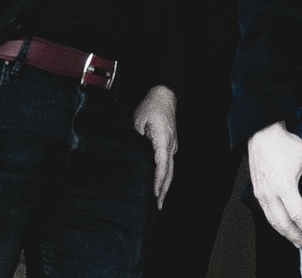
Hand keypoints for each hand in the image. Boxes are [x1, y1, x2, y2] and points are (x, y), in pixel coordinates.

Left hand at [133, 85, 176, 209]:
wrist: (164, 94)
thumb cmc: (151, 106)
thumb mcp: (137, 122)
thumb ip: (135, 141)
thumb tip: (129, 158)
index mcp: (163, 139)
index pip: (162, 164)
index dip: (158, 180)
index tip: (155, 194)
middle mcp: (171, 144)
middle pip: (170, 171)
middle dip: (164, 189)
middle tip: (158, 206)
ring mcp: (173, 144)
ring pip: (171, 169)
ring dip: (166, 185)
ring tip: (160, 201)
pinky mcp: (171, 144)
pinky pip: (169, 163)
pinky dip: (165, 176)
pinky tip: (160, 184)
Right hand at [248, 121, 301, 250]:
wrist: (262, 135)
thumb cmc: (285, 144)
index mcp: (284, 185)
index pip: (297, 214)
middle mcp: (270, 193)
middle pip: (284, 224)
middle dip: (298, 238)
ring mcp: (262, 195)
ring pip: (274, 223)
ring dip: (287, 235)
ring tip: (299, 243)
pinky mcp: (257, 193)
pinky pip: (267, 215)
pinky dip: (277, 226)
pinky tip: (286, 230)